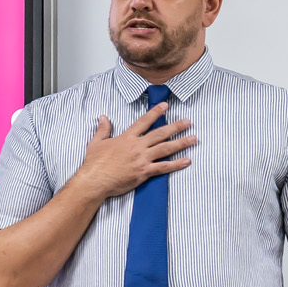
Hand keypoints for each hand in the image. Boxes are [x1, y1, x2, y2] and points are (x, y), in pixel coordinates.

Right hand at [69, 106, 196, 201]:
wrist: (95, 180)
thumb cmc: (94, 163)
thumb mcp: (96, 143)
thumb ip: (103, 129)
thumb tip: (103, 117)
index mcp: (126, 138)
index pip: (144, 122)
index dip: (155, 113)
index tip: (166, 106)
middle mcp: (137, 147)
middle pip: (160, 134)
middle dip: (176, 126)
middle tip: (188, 121)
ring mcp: (142, 159)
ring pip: (166, 149)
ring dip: (181, 143)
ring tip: (194, 138)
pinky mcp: (144, 172)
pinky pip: (163, 167)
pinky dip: (176, 164)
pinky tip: (187, 161)